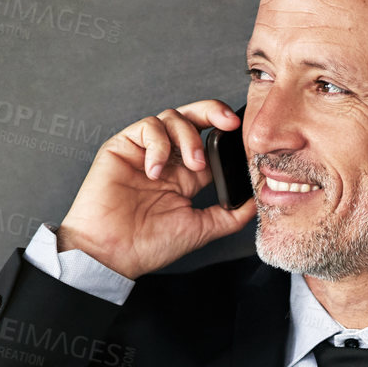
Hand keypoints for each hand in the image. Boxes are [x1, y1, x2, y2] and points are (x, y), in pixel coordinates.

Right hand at [57, 98, 257, 278]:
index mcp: (184, 178)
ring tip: (192, 164)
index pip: (210, 143)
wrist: (111, 253)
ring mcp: (145, 152)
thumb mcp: (200, 229)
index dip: (227, 137)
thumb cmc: (147, 245)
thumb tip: (256, 203)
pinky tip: (156, 170)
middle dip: (214, 113)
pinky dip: (158, 144)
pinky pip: (147, 127)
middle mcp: (166, 160)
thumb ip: (229, 216)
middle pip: (192, 118)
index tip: (244, 143)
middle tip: (229, 123)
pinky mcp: (123, 147)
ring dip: (188, 136)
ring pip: (172, 118)